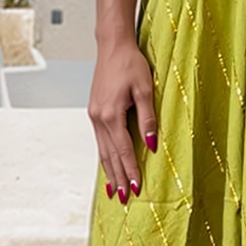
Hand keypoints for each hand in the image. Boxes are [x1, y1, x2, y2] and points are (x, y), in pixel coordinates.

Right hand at [88, 35, 156, 205]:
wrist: (112, 46)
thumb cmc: (131, 63)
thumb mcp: (145, 89)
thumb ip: (148, 118)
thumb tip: (151, 144)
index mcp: (111, 114)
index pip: (123, 150)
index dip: (130, 170)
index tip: (136, 188)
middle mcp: (99, 118)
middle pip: (109, 155)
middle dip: (118, 178)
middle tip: (124, 199)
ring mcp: (94, 115)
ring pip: (102, 150)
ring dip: (110, 170)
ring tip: (115, 190)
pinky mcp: (94, 111)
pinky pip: (100, 140)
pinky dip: (105, 156)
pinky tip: (109, 165)